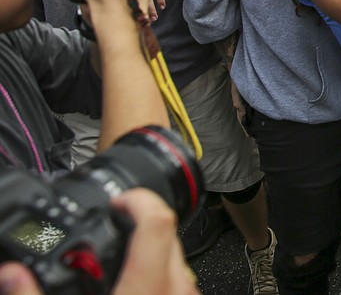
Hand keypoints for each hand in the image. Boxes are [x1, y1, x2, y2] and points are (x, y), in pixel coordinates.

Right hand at [0, 191, 198, 294]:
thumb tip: (13, 273)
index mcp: (144, 289)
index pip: (157, 221)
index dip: (137, 200)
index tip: (118, 200)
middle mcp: (174, 291)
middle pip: (170, 233)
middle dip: (142, 220)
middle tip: (115, 222)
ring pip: (178, 257)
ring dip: (152, 248)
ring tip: (123, 253)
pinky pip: (179, 280)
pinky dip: (160, 272)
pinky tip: (135, 282)